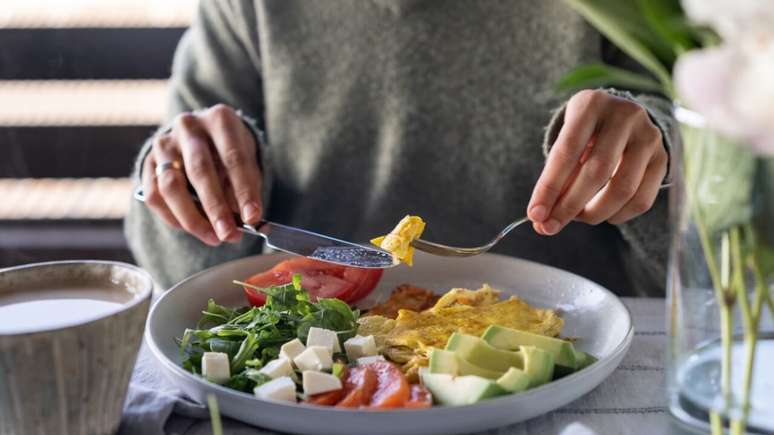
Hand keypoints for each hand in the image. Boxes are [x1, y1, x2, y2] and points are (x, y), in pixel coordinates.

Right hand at [142, 104, 262, 245]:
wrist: (202, 135)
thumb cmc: (230, 151)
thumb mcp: (246, 160)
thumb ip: (245, 186)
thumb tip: (245, 220)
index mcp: (220, 120)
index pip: (233, 158)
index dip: (244, 191)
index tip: (253, 218)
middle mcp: (189, 126)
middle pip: (199, 170)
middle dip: (216, 208)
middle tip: (229, 234)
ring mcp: (164, 143)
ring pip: (171, 186)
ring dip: (193, 218)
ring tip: (214, 237)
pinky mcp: (147, 161)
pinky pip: (155, 196)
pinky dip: (174, 218)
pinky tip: (193, 229)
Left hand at [527, 90, 667, 234]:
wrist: (621, 116)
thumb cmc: (584, 133)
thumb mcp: (566, 141)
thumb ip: (555, 177)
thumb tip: (541, 220)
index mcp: (591, 104)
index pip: (566, 152)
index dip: (549, 187)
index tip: (535, 214)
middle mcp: (625, 115)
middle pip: (596, 172)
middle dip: (569, 206)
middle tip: (550, 226)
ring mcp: (649, 135)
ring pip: (622, 189)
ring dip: (594, 213)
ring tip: (578, 217)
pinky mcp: (663, 157)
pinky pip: (642, 199)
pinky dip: (618, 215)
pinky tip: (604, 215)